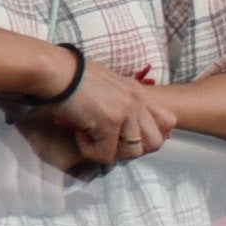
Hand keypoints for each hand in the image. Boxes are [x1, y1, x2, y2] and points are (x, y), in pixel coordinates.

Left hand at [0, 129, 72, 215]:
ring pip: (29, 190)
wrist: (66, 121)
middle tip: (26, 209)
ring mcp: (36, 146)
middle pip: (7, 188)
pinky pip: (52, 189)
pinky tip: (55, 207)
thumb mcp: (9, 153)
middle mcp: (11, 142)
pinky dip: (53, 204)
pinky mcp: (57, 153)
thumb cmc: (36, 146)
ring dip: (36, 207)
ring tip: (40, 208)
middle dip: (18, 207)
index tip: (0, 211)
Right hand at [21, 50, 169, 171]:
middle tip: (109, 141)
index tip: (127, 135)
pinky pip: (105, 154)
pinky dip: (89, 150)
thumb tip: (131, 132)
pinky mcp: (109, 121)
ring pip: (132, 152)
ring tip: (91, 136)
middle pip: (156, 142)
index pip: (169, 122)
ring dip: (110, 151)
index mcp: (139, 92)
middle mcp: (137, 100)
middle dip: (132, 149)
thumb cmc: (74, 78)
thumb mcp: (111, 86)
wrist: (56, 71)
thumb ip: (126, 104)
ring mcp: (126, 110)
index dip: (150, 135)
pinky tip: (79, 133)